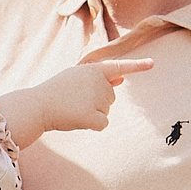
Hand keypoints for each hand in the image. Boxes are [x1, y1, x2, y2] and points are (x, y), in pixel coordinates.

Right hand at [0, 58, 149, 146]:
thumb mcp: (77, 78)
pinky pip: (102, 124)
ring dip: (92, 114)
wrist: (37, 106)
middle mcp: (98, 82)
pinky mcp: (92, 116)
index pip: (118, 66)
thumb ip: (100, 78)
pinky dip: (92, 126)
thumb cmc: (56, 92)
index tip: (153, 64)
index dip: (137, 65)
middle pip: (110, 98)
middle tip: (74, 101)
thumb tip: (122, 79)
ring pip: (106, 111)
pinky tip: (77, 120)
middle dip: (96, 102)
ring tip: (72, 108)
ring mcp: (96, 99)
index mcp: (93, 70)